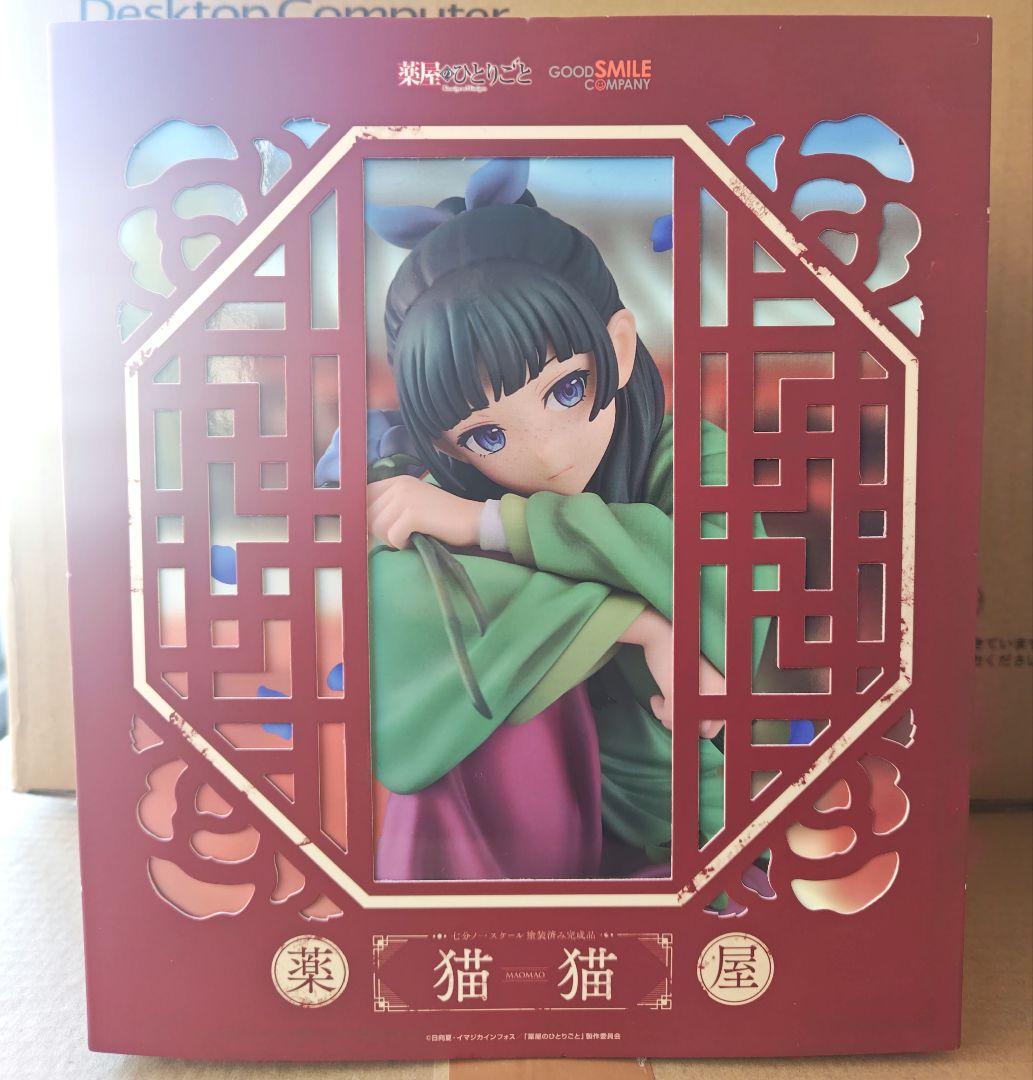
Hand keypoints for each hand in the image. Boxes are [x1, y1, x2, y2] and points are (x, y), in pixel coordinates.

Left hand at [367, 475, 480, 549]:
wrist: (474, 521)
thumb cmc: (443, 519)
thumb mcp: (413, 506)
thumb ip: (389, 508)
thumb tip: (362, 525)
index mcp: (397, 481)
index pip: (363, 497)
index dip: (364, 517)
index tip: (374, 532)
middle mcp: (399, 485)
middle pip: (368, 515)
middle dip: (380, 532)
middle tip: (401, 537)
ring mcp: (405, 498)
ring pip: (378, 527)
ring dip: (392, 539)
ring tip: (410, 538)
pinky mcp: (412, 513)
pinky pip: (393, 537)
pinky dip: (403, 544)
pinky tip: (416, 540)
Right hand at [619, 611, 727, 735]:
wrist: (661, 634)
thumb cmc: (678, 659)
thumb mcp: (698, 683)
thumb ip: (705, 705)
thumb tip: (703, 733)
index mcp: (727, 689)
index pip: (718, 726)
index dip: (698, 724)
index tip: (684, 712)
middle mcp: (720, 692)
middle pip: (704, 732)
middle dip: (684, 724)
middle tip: (671, 710)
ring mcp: (701, 692)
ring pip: (684, 726)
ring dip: (667, 717)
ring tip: (662, 701)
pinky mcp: (680, 691)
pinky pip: (669, 717)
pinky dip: (658, 710)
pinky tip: (655, 697)